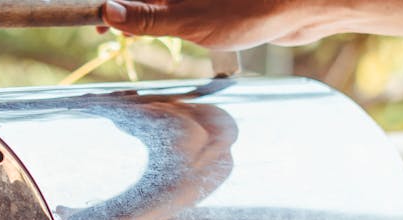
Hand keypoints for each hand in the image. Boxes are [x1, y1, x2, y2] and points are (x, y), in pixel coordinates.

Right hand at [100, 0, 340, 48]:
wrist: (304, 6)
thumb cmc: (251, 9)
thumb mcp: (189, 21)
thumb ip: (147, 18)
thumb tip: (108, 12)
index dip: (110, 5)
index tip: (98, 22)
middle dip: (128, 11)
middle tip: (112, 32)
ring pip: (164, 1)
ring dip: (147, 16)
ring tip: (134, 34)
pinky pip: (182, 4)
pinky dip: (169, 16)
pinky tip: (169, 31)